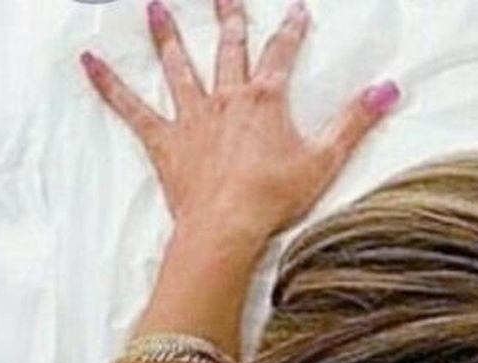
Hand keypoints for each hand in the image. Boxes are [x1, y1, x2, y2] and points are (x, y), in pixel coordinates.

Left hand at [79, 0, 400, 245]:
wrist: (230, 226)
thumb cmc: (276, 199)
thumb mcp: (326, 160)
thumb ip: (355, 122)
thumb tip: (389, 89)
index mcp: (265, 100)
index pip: (282, 54)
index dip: (292, 30)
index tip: (298, 10)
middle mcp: (226, 98)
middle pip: (228, 47)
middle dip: (229, 17)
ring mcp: (193, 118)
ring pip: (179, 67)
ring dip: (168, 35)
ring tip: (157, 8)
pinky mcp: (167, 142)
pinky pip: (132, 108)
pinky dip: (109, 85)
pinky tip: (88, 62)